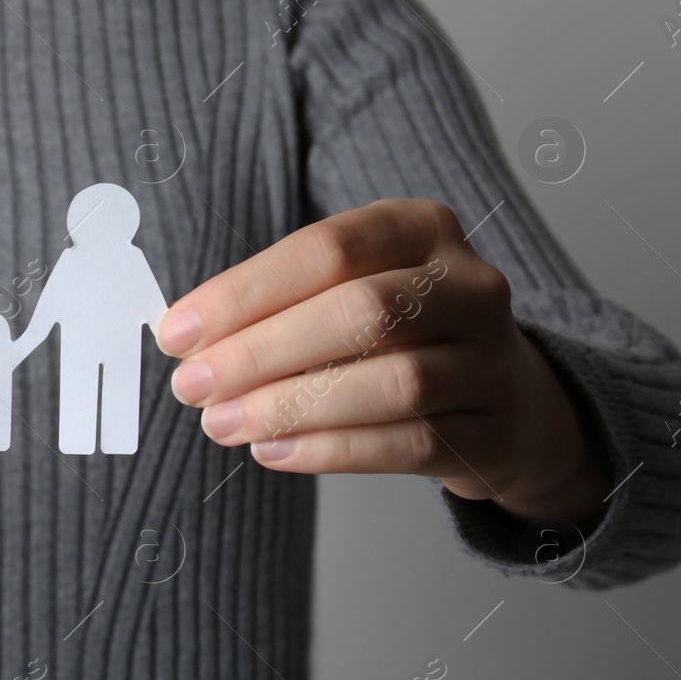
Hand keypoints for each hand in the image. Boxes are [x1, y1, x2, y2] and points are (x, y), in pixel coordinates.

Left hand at [155, 199, 610, 527]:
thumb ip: (278, 304)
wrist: (503, 403)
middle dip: (260, 351)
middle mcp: (469, 286)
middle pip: (360, 312)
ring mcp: (492, 360)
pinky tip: (273, 450)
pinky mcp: (494, 432)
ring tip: (223, 424)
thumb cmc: (398, 337)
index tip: (177, 332)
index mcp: (421, 229)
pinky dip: (330, 449)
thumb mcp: (347, 291)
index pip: (326, 250)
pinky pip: (409, 443)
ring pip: (392, 382)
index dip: (244, 292)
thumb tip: (187, 339)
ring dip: (291, 405)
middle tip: (192, 386)